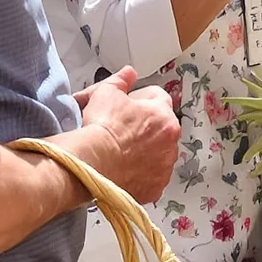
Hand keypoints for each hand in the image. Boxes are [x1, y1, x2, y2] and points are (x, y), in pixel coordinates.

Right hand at [75, 65, 180, 204]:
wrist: (91, 163)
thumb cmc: (100, 129)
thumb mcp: (106, 92)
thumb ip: (121, 80)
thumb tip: (128, 73)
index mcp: (164, 115)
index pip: (158, 98)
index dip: (140, 99)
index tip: (128, 106)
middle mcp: (170, 141)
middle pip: (161, 128)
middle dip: (146, 128)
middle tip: (123, 132)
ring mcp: (164, 166)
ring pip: (158, 154)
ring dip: (146, 153)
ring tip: (122, 154)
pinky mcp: (155, 188)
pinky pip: (151, 179)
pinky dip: (141, 176)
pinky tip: (125, 172)